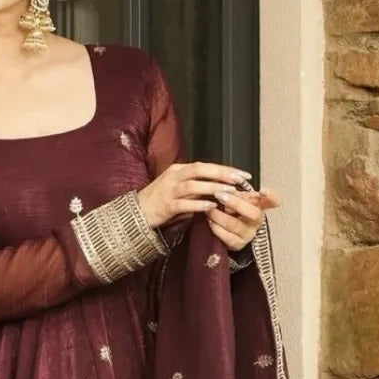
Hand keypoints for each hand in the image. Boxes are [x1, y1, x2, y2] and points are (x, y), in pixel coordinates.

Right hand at [137, 161, 253, 228]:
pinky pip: (184, 204)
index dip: (224, 168)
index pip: (204, 165)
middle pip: (200, 170)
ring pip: (193, 185)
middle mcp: (174, 176)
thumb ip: (194, 183)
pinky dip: (198, 204)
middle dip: (221, 174)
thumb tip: (216, 183)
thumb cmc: (158, 199)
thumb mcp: (176, 186)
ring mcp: (169, 191)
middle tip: (240, 179)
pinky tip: (211, 206)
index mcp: (178, 169)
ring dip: (212, 187)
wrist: (136, 212)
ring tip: (229, 192)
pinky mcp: (166, 206)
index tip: (242, 174)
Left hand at [207, 187, 279, 251]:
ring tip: (209, 208)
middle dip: (235, 203)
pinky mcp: (238, 244)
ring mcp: (248, 234)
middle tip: (219, 195)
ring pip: (236, 225)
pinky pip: (227, 237)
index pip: (273, 201)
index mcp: (260, 205)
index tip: (263, 190)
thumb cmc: (233, 209)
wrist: (227, 230)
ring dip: (220, 215)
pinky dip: (216, 227)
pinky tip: (209, 220)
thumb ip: (236, 190)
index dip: (271, 196)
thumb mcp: (237, 197)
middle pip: (254, 213)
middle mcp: (257, 220)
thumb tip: (224, 179)